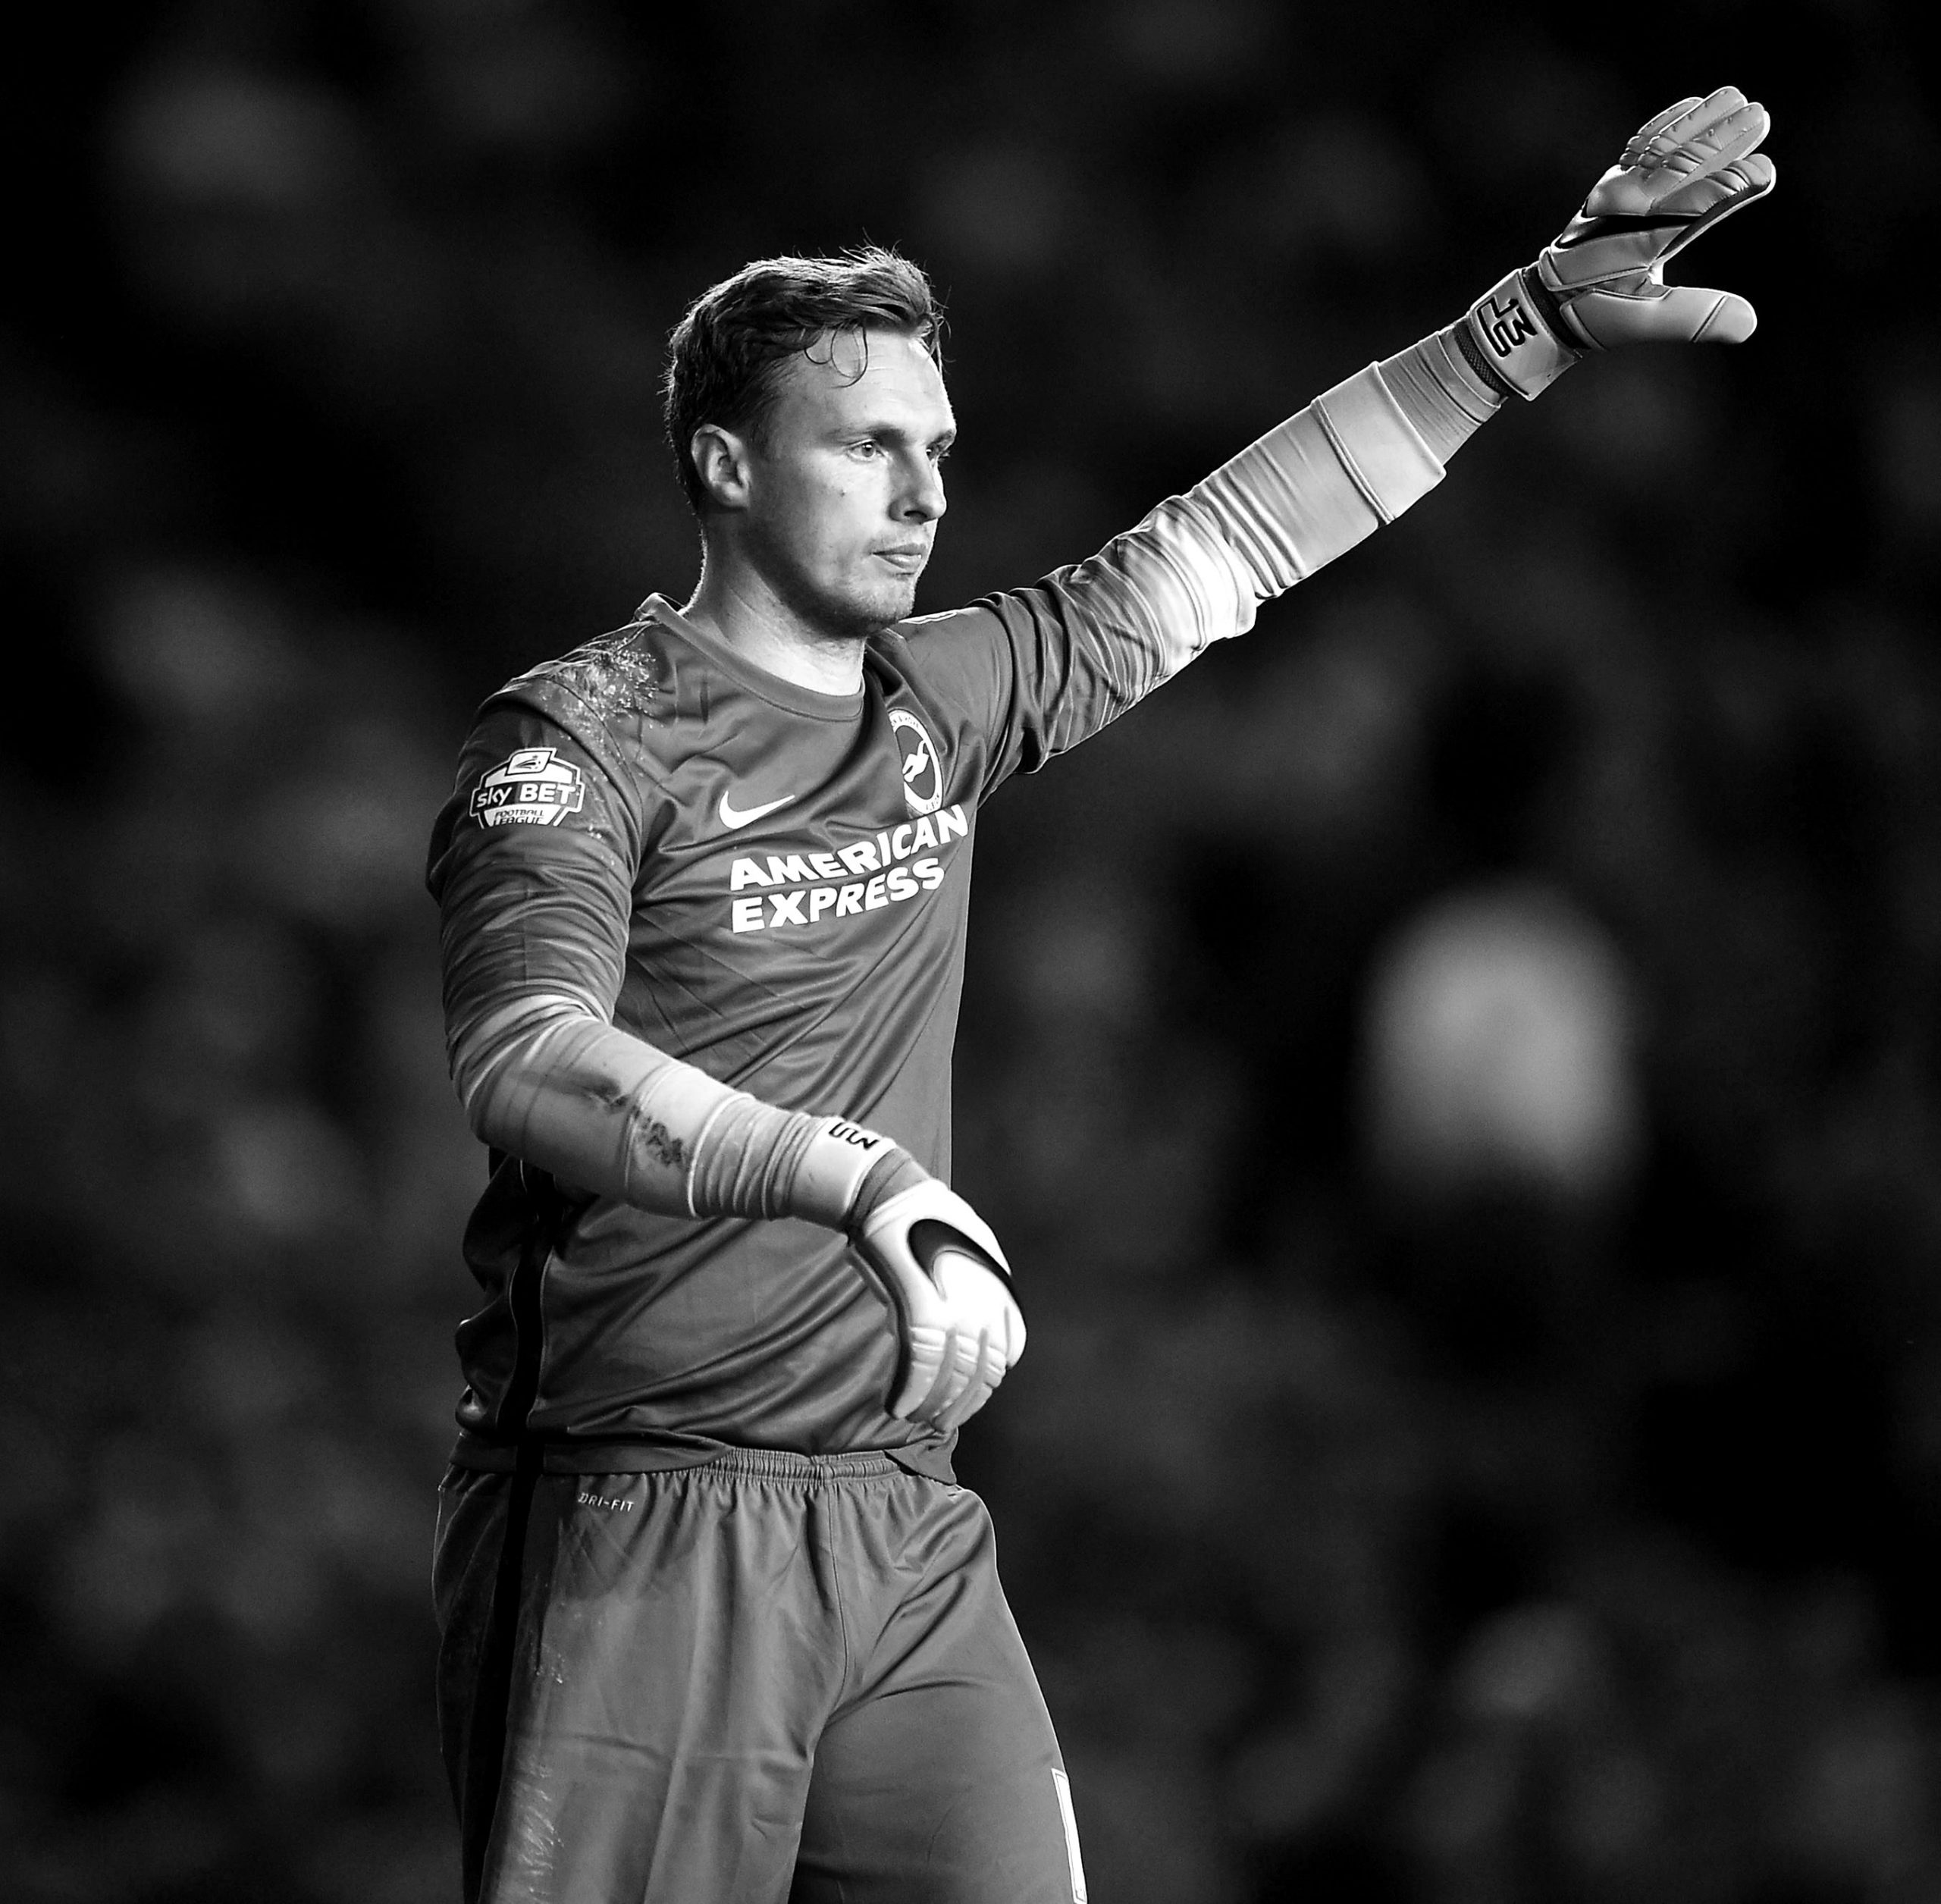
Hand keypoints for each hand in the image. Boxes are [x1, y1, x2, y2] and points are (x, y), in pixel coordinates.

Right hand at [848, 1156, 1025, 1428]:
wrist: (893, 1196)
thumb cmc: (926, 1221)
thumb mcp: (973, 1251)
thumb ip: (979, 1291)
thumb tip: (965, 1330)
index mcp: (1002, 1294)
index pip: (1003, 1359)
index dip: (981, 1387)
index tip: (962, 1399)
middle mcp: (987, 1308)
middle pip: (977, 1376)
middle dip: (957, 1406)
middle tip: (936, 1421)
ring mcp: (957, 1313)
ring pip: (949, 1380)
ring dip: (931, 1406)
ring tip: (914, 1417)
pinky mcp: (923, 1315)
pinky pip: (918, 1368)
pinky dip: (908, 1393)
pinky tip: (896, 1406)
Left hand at [1467, 86, 1775, 397]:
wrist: (1541, 304)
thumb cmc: (1593, 314)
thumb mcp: (1644, 320)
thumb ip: (1693, 317)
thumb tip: (1748, 324)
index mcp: (1638, 244)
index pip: (1693, 210)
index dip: (1730, 189)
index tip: (1766, 172)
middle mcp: (1623, 211)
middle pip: (1679, 168)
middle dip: (1721, 141)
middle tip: (1761, 117)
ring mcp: (1612, 194)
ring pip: (1659, 149)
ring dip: (1697, 121)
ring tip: (1734, 96)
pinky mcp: (1605, 186)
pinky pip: (1637, 148)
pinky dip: (1663, 124)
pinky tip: (1688, 103)